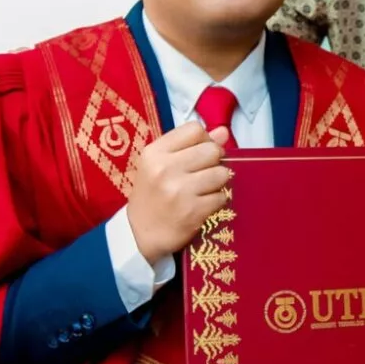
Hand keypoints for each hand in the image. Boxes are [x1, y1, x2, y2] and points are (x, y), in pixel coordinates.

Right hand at [123, 122, 231, 265]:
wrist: (141, 234)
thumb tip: (223, 131)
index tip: (199, 153)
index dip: (204, 139)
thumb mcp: (161, 164)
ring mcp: (180, 191)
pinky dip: (217, 200)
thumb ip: (190, 145)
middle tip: (204, 173)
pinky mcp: (193, 211)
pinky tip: (203, 204)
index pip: (195, 129)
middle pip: (212, 149)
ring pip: (221, 173)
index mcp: (155, 153)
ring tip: (204, 188)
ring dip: (218, 181)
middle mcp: (165, 169)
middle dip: (214, 160)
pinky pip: (222, 196)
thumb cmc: (152, 194)